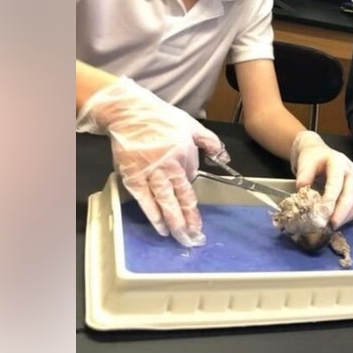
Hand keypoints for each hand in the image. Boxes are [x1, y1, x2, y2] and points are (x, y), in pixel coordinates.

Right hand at [77, 77, 228, 246]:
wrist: (129, 112)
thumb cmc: (161, 118)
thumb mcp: (191, 125)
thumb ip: (209, 142)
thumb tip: (224, 158)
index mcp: (183, 156)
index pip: (190, 186)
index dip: (193, 206)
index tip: (198, 223)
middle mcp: (168, 168)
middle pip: (180, 199)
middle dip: (188, 222)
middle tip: (194, 240)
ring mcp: (149, 173)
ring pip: (164, 202)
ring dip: (173, 222)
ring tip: (180, 238)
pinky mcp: (132, 176)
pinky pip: (143, 199)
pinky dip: (152, 214)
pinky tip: (160, 227)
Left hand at [290, 131, 352, 227]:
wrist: (318, 153)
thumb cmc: (312, 158)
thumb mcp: (305, 161)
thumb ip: (304, 174)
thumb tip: (301, 189)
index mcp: (338, 162)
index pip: (336, 182)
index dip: (331, 198)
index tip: (323, 212)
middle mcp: (351, 171)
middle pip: (352, 193)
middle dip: (343, 211)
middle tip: (332, 224)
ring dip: (347, 215)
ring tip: (333, 225)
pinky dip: (352, 216)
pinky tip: (340, 221)